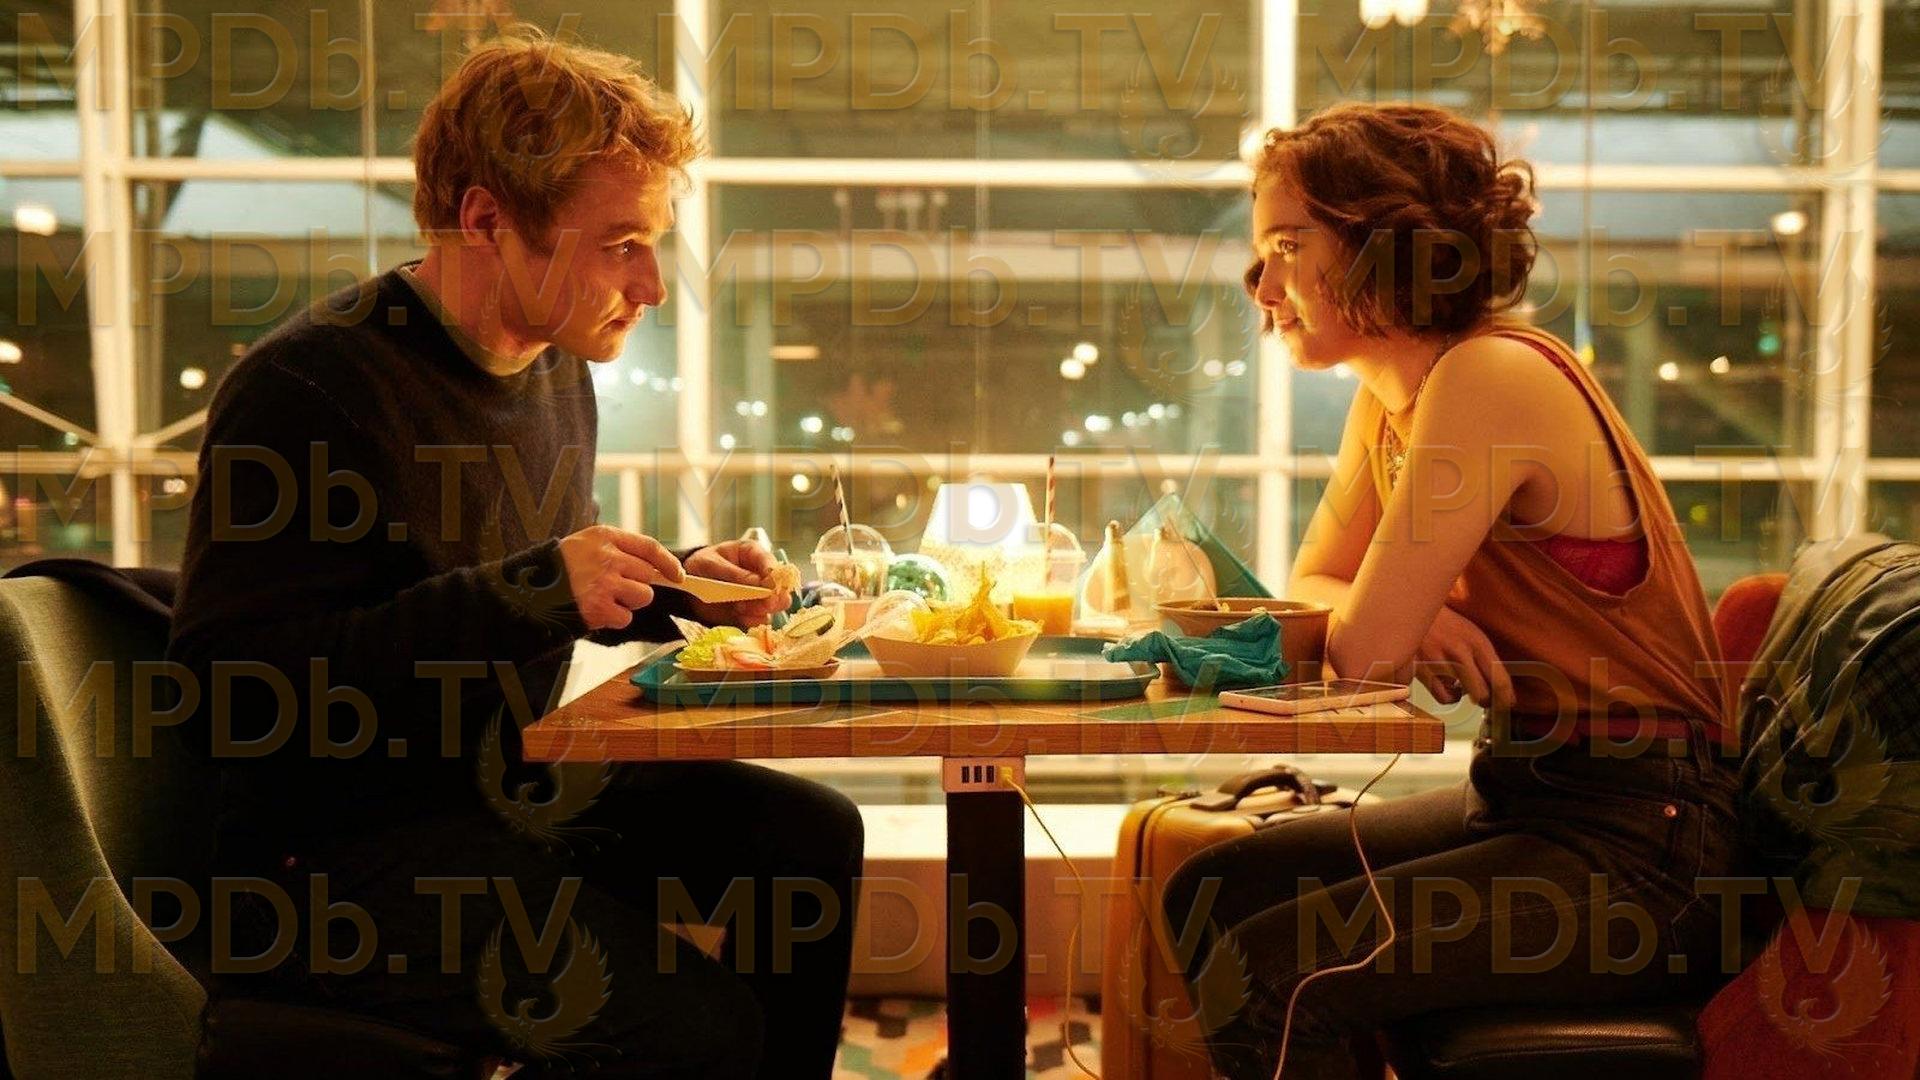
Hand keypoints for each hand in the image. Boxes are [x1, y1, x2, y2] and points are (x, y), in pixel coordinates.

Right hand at [557, 525, 683, 631]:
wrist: (527, 588)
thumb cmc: (561, 566)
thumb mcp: (586, 543)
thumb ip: (618, 549)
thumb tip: (655, 567)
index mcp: (605, 537)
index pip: (649, 547)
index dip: (668, 562)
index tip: (678, 575)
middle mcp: (608, 558)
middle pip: (648, 575)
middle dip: (639, 585)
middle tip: (617, 588)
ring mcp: (604, 583)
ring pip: (642, 597)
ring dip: (630, 602)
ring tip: (606, 598)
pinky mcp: (599, 608)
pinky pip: (625, 617)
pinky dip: (615, 619)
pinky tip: (597, 610)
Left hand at [684, 540, 791, 626]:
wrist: (687, 586)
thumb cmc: (701, 565)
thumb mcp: (713, 564)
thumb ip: (735, 574)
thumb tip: (759, 583)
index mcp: (754, 555)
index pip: (773, 565)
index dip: (773, 577)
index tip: (767, 587)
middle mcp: (761, 575)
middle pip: (781, 590)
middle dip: (772, 598)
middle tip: (760, 604)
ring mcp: (758, 595)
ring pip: (774, 607)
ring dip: (759, 610)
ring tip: (740, 608)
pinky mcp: (750, 612)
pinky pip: (759, 620)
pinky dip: (751, 620)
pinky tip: (738, 615)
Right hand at [1412, 605, 1514, 709]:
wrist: (1413, 608)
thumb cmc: (1445, 623)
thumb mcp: (1470, 633)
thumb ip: (1484, 657)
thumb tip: (1499, 685)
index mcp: (1477, 642)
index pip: (1499, 680)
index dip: (1506, 698)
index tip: (1508, 704)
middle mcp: (1459, 653)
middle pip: (1482, 694)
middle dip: (1486, 701)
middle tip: (1485, 700)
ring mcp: (1437, 662)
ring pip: (1459, 697)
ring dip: (1462, 696)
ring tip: (1461, 689)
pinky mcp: (1419, 669)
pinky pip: (1440, 696)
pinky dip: (1445, 695)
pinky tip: (1445, 687)